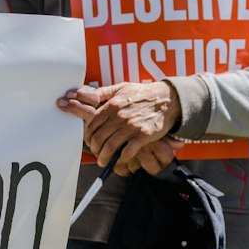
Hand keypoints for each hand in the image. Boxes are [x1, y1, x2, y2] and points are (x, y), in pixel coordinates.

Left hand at [57, 80, 181, 170]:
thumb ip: (102, 92)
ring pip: (110, 146)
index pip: (92, 124)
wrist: (168, 99)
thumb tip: (81, 93)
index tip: (88, 141)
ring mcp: (131, 126)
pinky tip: (118, 161)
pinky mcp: (143, 135)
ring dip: (104, 157)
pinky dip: (121, 159)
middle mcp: (119, 115)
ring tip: (102, 161)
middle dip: (94, 148)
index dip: (87, 136)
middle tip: (95, 153)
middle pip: (99, 137)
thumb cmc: (142, 94)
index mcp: (112, 105)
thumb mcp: (121, 87)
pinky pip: (127, 151)